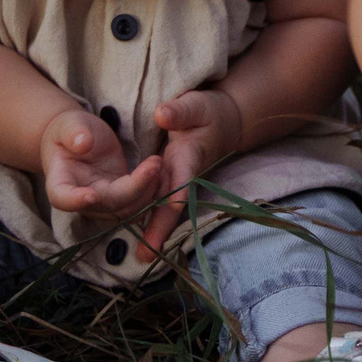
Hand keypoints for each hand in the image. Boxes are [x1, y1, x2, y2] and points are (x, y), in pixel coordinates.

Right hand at [39, 107, 164, 224]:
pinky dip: (153, 193)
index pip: (62, 198)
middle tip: (154, 164)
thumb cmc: (70, 130)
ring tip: (157, 163)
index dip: (75, 201)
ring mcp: (104, 203)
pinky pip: (140, 205)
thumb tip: (82, 143)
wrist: (80, 138)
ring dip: (148, 193)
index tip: (91, 196)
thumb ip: (74, 133)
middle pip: (108, 205)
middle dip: (134, 188)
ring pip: (128, 211)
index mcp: (60, 182)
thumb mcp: (69, 125)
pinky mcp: (122, 198)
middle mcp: (83, 200)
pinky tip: (160, 171)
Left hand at [140, 87, 244, 258]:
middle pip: (171, 206)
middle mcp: (183, 174)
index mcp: (189, 157)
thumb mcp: (197, 104)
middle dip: (160, 230)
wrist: (224, 121)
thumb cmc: (209, 111)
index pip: (180, 182)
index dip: (172, 199)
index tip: (166, 213)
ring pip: (165, 209)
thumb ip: (181, 111)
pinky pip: (159, 202)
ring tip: (142, 256)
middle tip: (145, 256)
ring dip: (155, 231)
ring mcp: (177, 179)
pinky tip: (138, 235)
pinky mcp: (170, 180)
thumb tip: (162, 114)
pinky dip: (150, 219)